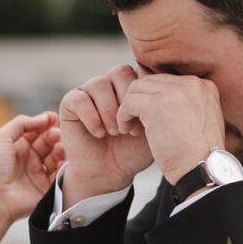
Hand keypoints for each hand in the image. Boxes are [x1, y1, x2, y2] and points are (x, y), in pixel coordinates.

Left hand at [0, 111, 64, 221]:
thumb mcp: (0, 138)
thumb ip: (21, 123)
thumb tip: (44, 118)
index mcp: (17, 146)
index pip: (36, 130)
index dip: (45, 123)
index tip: (54, 118)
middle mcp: (28, 158)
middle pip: (47, 142)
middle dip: (54, 136)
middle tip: (57, 135)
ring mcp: (37, 173)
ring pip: (55, 156)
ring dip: (60, 150)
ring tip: (59, 149)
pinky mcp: (46, 187)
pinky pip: (59, 175)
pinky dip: (63, 167)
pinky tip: (61, 162)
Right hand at [58, 65, 155, 201]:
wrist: (111, 173)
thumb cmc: (134, 151)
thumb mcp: (154, 127)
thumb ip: (160, 104)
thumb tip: (171, 83)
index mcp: (130, 85)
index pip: (139, 70)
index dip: (143, 94)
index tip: (147, 121)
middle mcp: (110, 84)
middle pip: (120, 71)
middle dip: (127, 100)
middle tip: (131, 129)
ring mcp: (89, 91)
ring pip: (99, 83)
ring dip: (109, 111)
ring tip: (115, 133)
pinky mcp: (70, 103)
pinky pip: (80, 99)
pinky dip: (92, 117)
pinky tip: (99, 133)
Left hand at [114, 74, 226, 184]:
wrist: (202, 169)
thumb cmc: (199, 155)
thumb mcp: (202, 122)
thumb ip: (187, 105)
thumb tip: (162, 101)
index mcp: (204, 86)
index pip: (168, 81)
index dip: (155, 98)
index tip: (151, 118)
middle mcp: (191, 83)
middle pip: (152, 80)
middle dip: (140, 100)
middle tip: (137, 122)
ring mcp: (174, 92)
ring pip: (137, 87)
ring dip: (129, 106)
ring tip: (131, 127)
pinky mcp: (156, 105)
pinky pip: (129, 102)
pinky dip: (123, 116)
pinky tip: (126, 130)